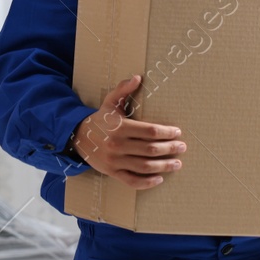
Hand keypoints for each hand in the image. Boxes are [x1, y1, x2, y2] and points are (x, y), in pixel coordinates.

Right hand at [72, 75, 185, 189]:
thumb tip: (138, 77)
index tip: (177, 132)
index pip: (149, 131)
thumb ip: (123, 89)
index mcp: (119, 127)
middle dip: (170, 149)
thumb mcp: (109, 102)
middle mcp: (117, 145)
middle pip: (150, 149)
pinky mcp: (112, 173)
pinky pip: (132, 181)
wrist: (77, 138)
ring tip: (177, 163)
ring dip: (164, 166)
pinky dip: (147, 182)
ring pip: (144, 166)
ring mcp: (114, 161)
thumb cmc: (100, 119)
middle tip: (182, 147)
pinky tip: (159, 179)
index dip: (166, 132)